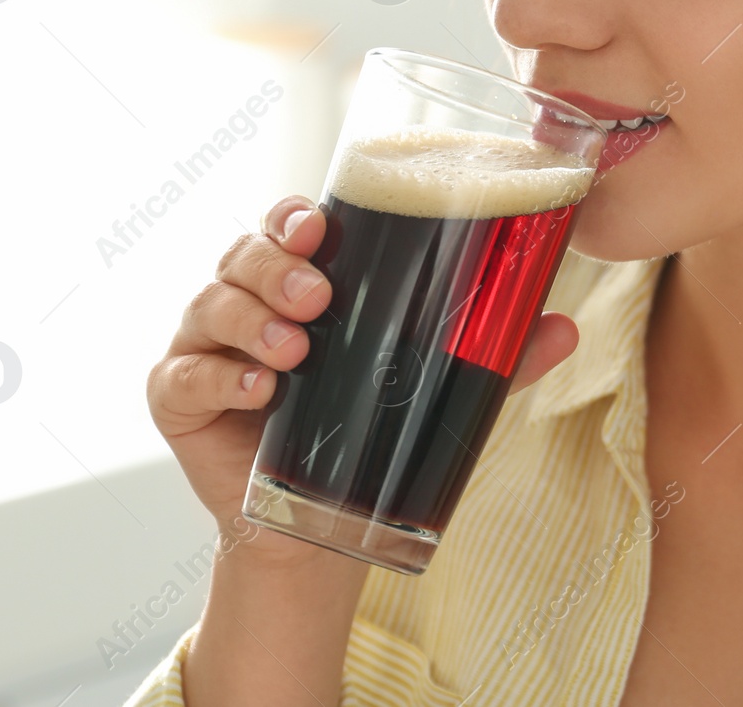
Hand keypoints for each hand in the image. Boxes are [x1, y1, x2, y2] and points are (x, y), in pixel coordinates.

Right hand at [146, 193, 580, 563]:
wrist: (320, 527)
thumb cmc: (371, 433)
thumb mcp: (438, 391)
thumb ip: (496, 360)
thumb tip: (565, 328)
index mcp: (300, 280)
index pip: (288, 224)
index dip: (296, 215)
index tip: (321, 223)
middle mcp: (245, 299)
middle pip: (243, 253)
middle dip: (277, 265)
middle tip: (319, 295)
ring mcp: (204, 344)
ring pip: (210, 303)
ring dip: (251, 319)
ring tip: (295, 350)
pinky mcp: (178, 397)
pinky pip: (183, 374)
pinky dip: (219, 376)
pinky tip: (259, 389)